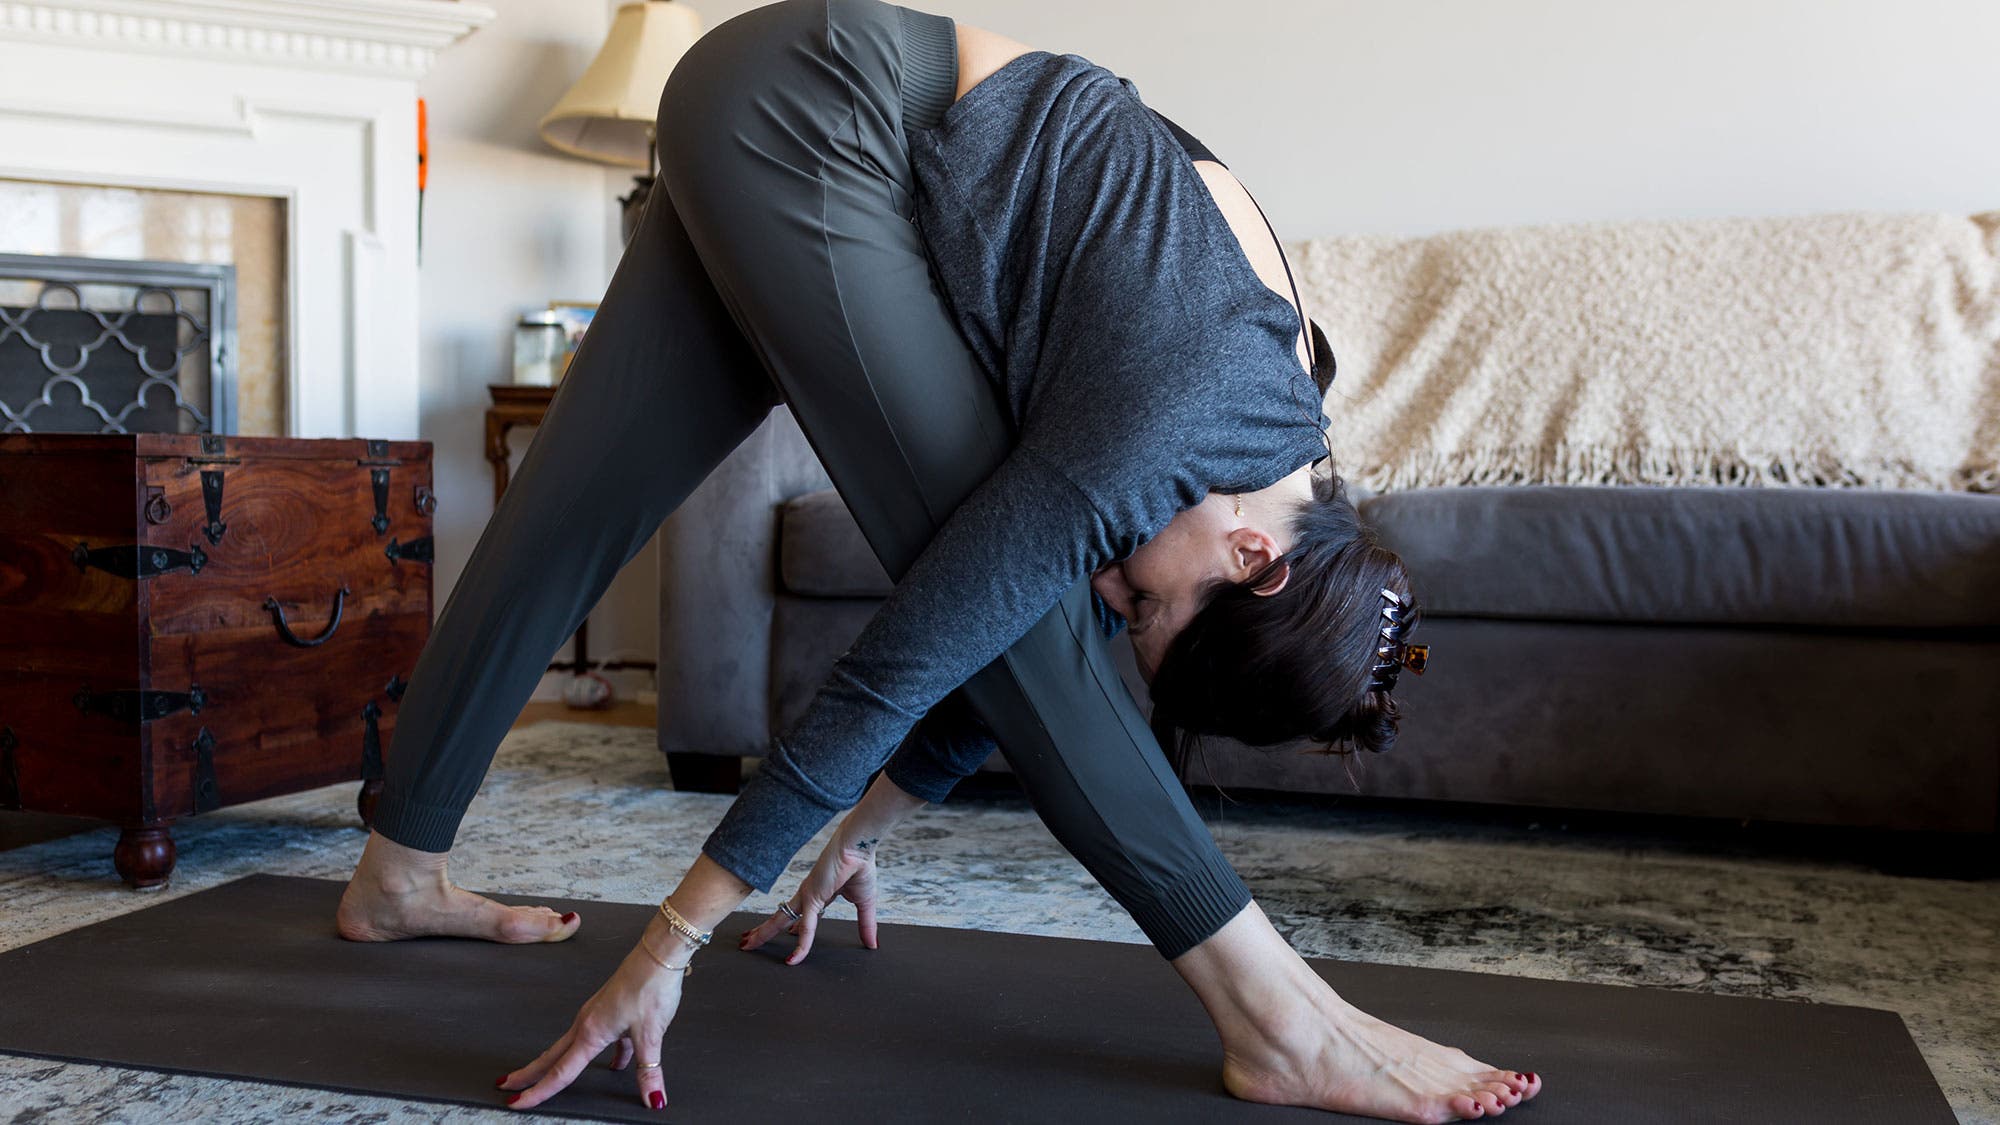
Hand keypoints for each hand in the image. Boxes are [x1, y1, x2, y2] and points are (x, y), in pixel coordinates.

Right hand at [499, 925, 689, 1110]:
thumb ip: (649, 1071)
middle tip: (507, 1085)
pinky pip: (598, 1039)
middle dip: (529, 1074)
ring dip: (555, 1064)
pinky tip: (615, 1063)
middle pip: (552, 1057)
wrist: (659, 953)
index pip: (560, 1072)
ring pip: (570, 1047)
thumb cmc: (651, 985)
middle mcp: (587, 1023)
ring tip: (546, 1077)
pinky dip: (599, 1054)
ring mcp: (596, 1015)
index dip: (538, 1091)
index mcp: (591, 1032)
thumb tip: (654, 1099)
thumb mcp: (651, 1034)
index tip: (516, 1102)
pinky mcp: (610, 1010)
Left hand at [739, 829, 881, 963]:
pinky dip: (801, 945)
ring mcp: (805, 896)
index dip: (794, 925)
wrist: (860, 847)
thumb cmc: (861, 866)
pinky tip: (794, 958)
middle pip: (782, 916)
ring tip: (747, 944)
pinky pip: (806, 927)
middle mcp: (807, 894)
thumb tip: (872, 944)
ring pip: (779, 920)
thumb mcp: (864, 903)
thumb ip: (866, 925)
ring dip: (763, 933)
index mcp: (820, 893)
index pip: (803, 913)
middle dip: (765, 929)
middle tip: (749, 940)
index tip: (789, 934)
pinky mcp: (811, 898)